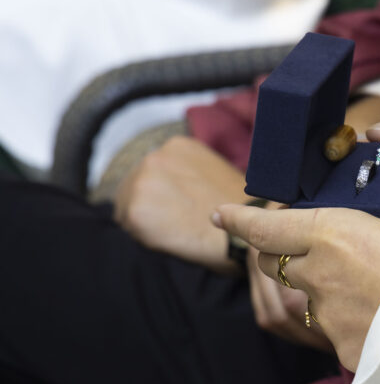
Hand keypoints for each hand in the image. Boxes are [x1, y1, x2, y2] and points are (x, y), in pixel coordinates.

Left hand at [115, 136, 246, 270]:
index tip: (180, 208)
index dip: (163, 194)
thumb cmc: (239, 209)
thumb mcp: (213, 173)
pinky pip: (129, 228)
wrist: (249, 232)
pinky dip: (144, 237)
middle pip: (133, 187)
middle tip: (179, 223)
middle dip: (150, 205)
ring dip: (145, 221)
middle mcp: (155, 156)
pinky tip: (172, 238)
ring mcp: (143, 182)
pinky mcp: (136, 211)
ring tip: (177, 230)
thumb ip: (188, 172)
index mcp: (176, 146)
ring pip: (126, 208)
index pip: (151, 171)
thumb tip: (170, 189)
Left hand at [214, 179, 379, 370]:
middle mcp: (320, 275)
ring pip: (308, 298)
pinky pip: (337, 330)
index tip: (221, 213)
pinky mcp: (345, 350)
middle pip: (276, 262)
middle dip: (278, 251)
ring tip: (363, 285)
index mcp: (335, 234)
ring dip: (321, 288)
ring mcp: (329, 317)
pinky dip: (350, 320)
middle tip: (299, 244)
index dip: (239, 219)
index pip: (267, 227)